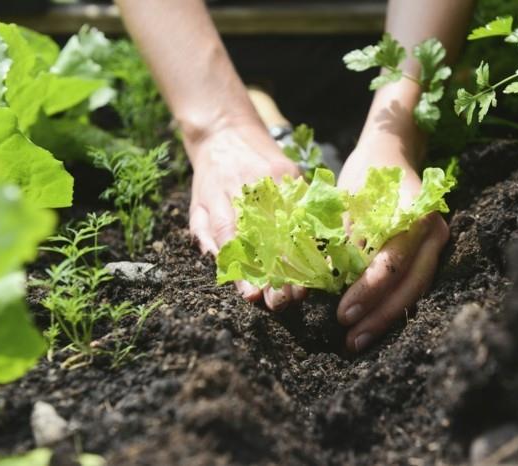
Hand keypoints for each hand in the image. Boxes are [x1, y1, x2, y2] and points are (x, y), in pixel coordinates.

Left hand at [186, 122, 306, 309]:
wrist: (227, 129)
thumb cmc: (211, 176)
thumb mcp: (197, 205)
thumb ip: (205, 235)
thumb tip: (218, 263)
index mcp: (220, 199)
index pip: (232, 239)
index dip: (243, 269)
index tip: (252, 295)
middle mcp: (248, 190)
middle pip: (264, 237)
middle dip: (275, 273)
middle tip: (282, 302)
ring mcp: (274, 180)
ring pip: (289, 226)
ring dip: (297, 261)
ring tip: (301, 289)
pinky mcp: (293, 174)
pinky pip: (306, 208)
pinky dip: (314, 234)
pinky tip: (319, 257)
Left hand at [336, 139, 449, 352]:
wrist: (393, 153)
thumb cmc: (366, 175)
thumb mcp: (348, 202)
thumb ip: (340, 240)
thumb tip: (323, 283)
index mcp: (414, 215)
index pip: (393, 263)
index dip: (368, 292)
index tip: (342, 314)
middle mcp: (434, 233)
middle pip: (411, 285)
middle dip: (379, 316)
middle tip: (350, 340)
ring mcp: (437, 245)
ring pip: (416, 291)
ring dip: (387, 319)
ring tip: (357, 341)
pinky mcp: (430, 254)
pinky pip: (415, 286)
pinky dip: (394, 307)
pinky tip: (372, 325)